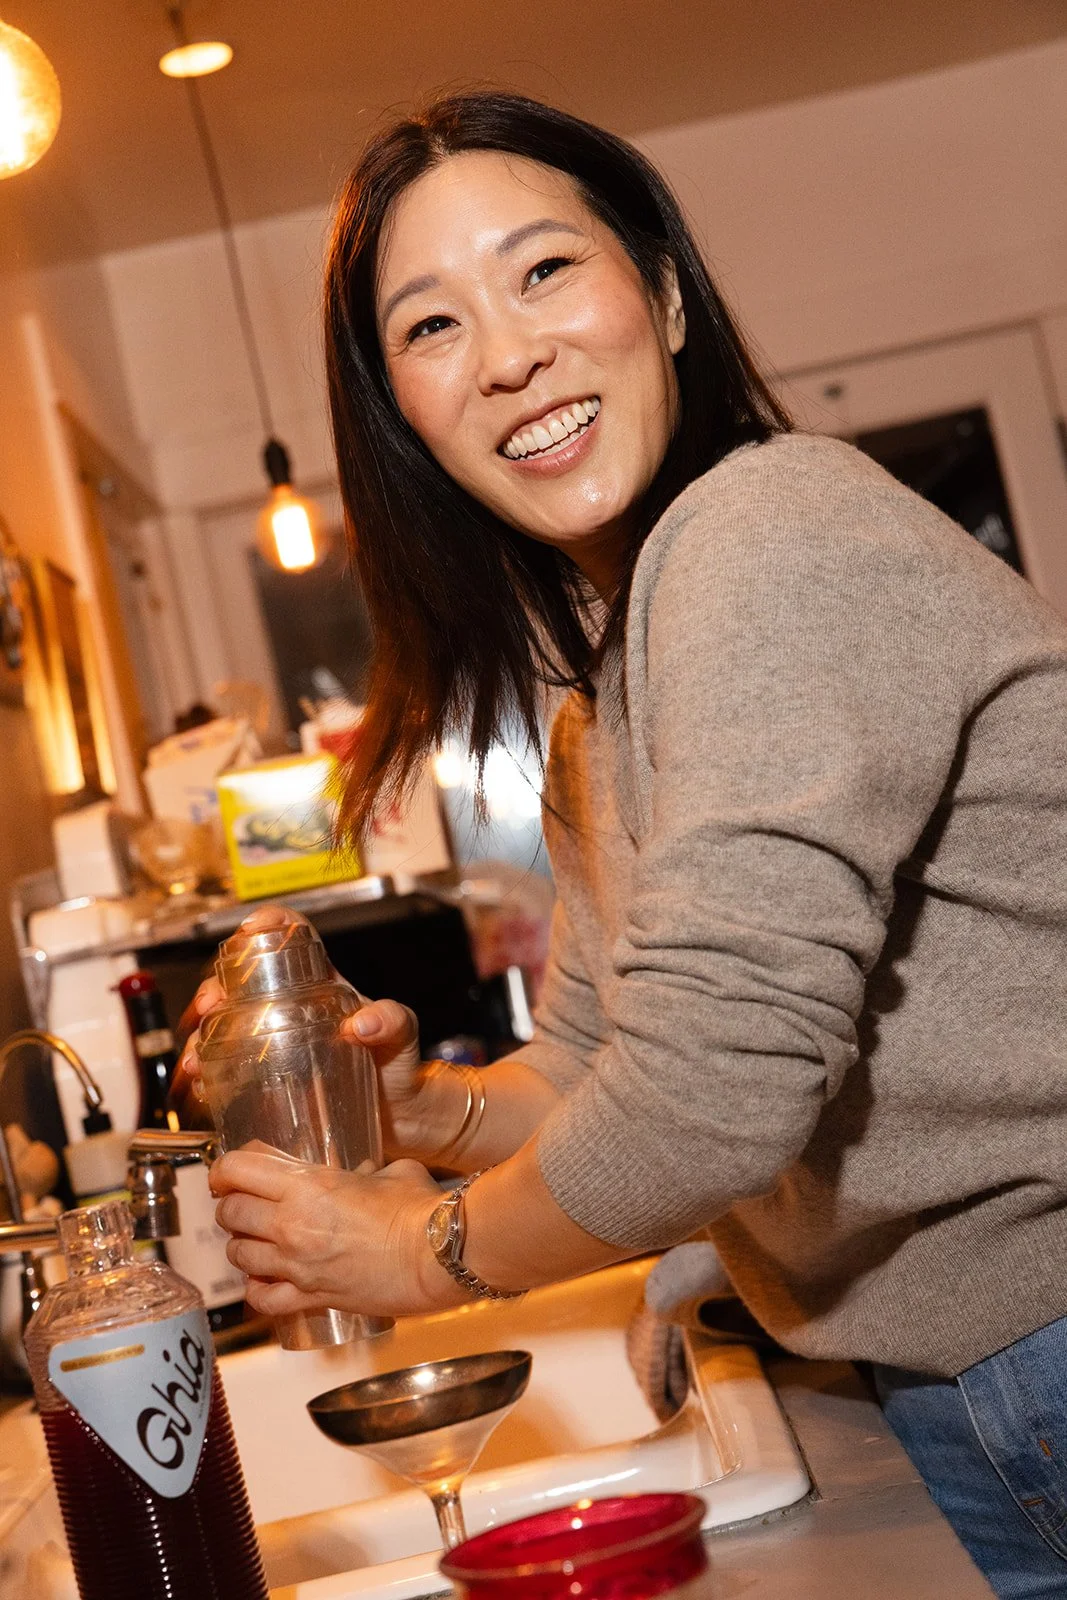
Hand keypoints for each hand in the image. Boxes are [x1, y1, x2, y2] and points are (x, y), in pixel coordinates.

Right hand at [171, 903, 466, 1159]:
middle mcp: (290, 1010)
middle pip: (239, 984)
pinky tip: (201, 1086)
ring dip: (199, 1037)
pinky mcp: (266, 1081)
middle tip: (210, 1007)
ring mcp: (274, 1045)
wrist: (401, 1118)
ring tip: (195, 1059)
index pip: (290, 937)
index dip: (267, 924)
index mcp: (321, 985)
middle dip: (214, 988)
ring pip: (222, 1028)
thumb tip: (362, 1023)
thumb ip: (392, 1022)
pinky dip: (206, 1076)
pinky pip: (225, 1071)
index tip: (250, 930)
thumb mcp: (402, 1035)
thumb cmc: (400, 1066)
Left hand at [210, 1146, 462, 1319]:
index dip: (225, 1168)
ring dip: (243, 1245)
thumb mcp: (391, 1172)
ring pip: (239, 1256)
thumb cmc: (420, 1210)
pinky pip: (263, 1298)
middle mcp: (293, 1224)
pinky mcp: (312, 1298)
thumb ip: (367, 1172)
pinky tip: (265, 1280)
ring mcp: (298, 1265)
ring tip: (256, 1240)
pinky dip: (257, 1289)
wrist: (438, 1258)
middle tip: (244, 1203)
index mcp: (308, 1185)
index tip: (227, 1171)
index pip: (238, 1170)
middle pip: (230, 1213)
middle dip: (232, 1206)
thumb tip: (365, 1174)